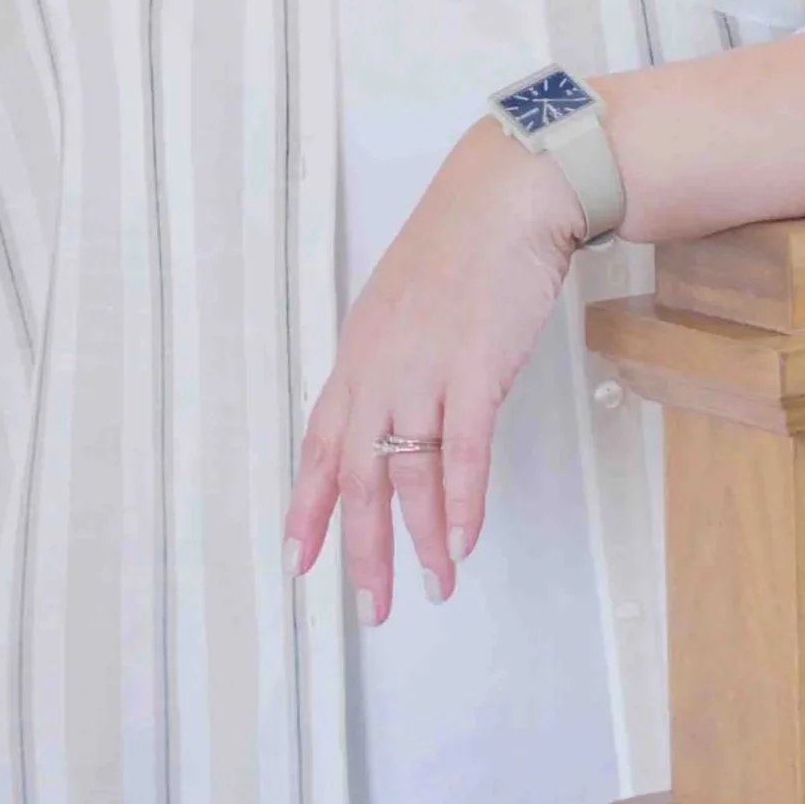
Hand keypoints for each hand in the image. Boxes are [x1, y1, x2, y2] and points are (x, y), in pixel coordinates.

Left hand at [282, 112, 585, 625]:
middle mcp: (379, 366)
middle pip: (355, 473)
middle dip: (361, 546)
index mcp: (359, 352)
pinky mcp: (473, 365)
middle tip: (369, 606)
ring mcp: (423, 367)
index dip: (308, 504)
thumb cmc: (462, 247)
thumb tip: (398, 412)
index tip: (300, 558)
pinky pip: (461, 448)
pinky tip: (463, 540)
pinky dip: (462, 501)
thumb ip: (395, 360)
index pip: (319, 441)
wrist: (504, 197)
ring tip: (431, 585)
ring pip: (408, 471)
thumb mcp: (406, 306)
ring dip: (420, 537)